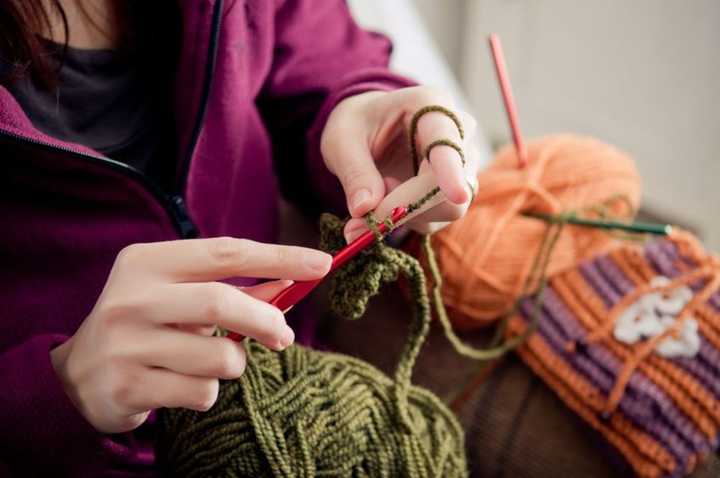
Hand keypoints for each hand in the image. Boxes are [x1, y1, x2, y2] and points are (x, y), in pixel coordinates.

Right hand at [50, 238, 330, 432]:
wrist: (77, 375)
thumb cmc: (147, 325)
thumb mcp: (181, 295)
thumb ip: (233, 289)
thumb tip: (290, 285)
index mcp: (147, 262)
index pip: (226, 252)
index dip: (280, 257)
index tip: (322, 263)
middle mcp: (132, 297)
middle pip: (222, 301)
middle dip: (266, 320)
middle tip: (285, 336)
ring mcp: (125, 343)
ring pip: (218, 356)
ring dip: (231, 363)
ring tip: (206, 362)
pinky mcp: (127, 386)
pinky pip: (201, 393)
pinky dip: (208, 393)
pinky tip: (180, 385)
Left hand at [320, 86, 479, 241]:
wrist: (368, 128)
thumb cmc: (357, 125)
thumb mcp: (342, 140)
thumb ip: (354, 173)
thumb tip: (364, 209)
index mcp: (431, 106)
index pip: (447, 143)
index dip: (452, 171)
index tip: (456, 195)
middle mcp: (458, 135)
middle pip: (452, 188)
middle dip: (406, 206)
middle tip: (362, 211)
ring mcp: (461, 167)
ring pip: (445, 210)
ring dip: (400, 216)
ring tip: (368, 200)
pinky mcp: (453, 194)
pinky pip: (433, 220)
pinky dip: (402, 222)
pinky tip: (380, 206)